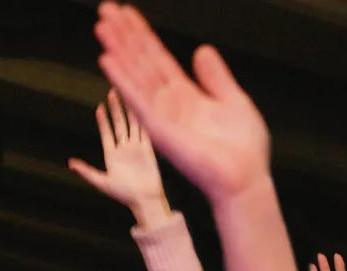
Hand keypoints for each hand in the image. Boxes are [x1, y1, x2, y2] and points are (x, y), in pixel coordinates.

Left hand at [68, 89, 169, 225]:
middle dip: (116, 109)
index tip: (99, 107)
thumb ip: (86, 171)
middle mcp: (124, 149)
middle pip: (119, 124)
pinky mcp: (148, 149)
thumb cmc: (123, 194)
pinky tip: (142, 108)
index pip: (106, 134)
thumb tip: (70, 163)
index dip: (103, 121)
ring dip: (130, 110)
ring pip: (132, 124)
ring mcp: (136, 148)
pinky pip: (145, 131)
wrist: (144, 200)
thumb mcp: (102, 182)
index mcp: (112, 156)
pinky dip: (143, 119)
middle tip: (113, 92)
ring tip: (127, 95)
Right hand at [94, 3, 270, 202]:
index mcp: (185, 95)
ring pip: (135, 75)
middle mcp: (169, 103)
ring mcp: (163, 116)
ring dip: (117, 50)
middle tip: (104, 9)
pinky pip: (138, 100)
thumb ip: (215, 77)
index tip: (127, 13)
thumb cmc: (243, 148)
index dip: (142, 35)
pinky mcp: (161, 130)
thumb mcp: (233, 100)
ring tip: (101, 26)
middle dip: (124, 36)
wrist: (245, 178)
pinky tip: (108, 60)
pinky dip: (122, 80)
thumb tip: (201, 50)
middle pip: (141, 62)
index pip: (157, 58)